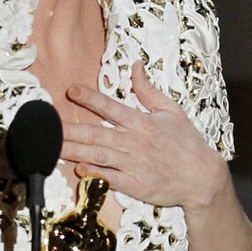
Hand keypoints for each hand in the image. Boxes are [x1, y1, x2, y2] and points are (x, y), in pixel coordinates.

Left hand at [60, 61, 229, 210]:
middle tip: (48, 125)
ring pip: (98, 155)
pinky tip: (78, 169)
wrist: (202, 177)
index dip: (90, 98)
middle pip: (96, 133)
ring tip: (53, 146)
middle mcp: (134, 142)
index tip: (71, 90)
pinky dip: (94, 174)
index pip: (111, 107)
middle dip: (70, 129)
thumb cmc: (188, 142)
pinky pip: (110, 179)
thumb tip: (136, 65)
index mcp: (142, 122)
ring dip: (74, 151)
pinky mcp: (135, 185)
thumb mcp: (172, 110)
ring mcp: (134, 164)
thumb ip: (148, 90)